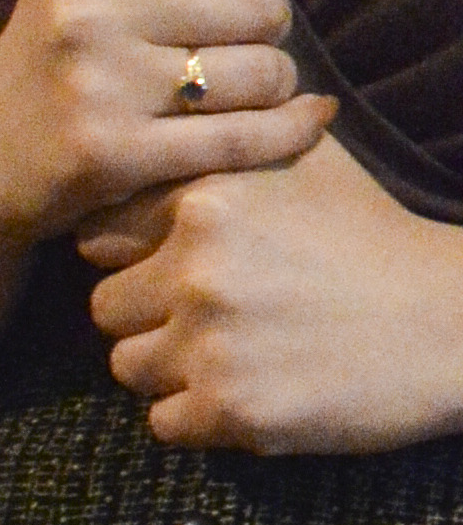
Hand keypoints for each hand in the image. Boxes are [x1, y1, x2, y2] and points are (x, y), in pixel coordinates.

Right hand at [0, 0, 329, 245]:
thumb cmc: (58, 51)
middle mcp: (88, 7)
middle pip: (262, 2)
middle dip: (268, 25)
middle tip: (234, 42)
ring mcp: (100, 85)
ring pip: (264, 72)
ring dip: (273, 83)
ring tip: (238, 87)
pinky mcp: (116, 155)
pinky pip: (247, 138)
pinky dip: (291, 129)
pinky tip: (302, 119)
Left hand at [82, 128, 462, 451]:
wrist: (451, 321)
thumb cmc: (376, 236)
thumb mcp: (308, 160)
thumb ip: (234, 138)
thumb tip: (192, 100)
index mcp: (202, 200)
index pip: (96, 236)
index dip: (131, 254)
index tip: (168, 265)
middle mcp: (194, 268)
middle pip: (106, 307)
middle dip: (147, 316)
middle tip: (207, 318)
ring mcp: (210, 343)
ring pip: (127, 368)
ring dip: (168, 369)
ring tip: (231, 355)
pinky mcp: (232, 410)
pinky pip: (164, 424)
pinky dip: (198, 418)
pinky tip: (250, 392)